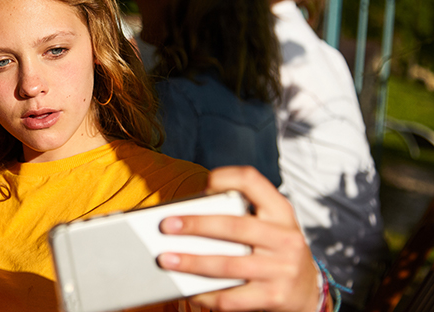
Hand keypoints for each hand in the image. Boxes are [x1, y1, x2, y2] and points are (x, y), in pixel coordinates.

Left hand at [157, 166, 319, 311]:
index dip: (227, 177)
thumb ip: (240, 214)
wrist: (308, 291)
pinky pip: (231, 298)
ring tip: (167, 259)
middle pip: (234, 226)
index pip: (253, 182)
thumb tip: (188, 214)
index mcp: (281, 212)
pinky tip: (188, 290)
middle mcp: (284, 238)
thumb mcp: (270, 225)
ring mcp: (281, 269)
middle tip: (167, 226)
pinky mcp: (274, 297)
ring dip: (192, 262)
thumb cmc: (275, 251)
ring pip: (228, 265)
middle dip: (196, 225)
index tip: (204, 183)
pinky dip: (205, 294)